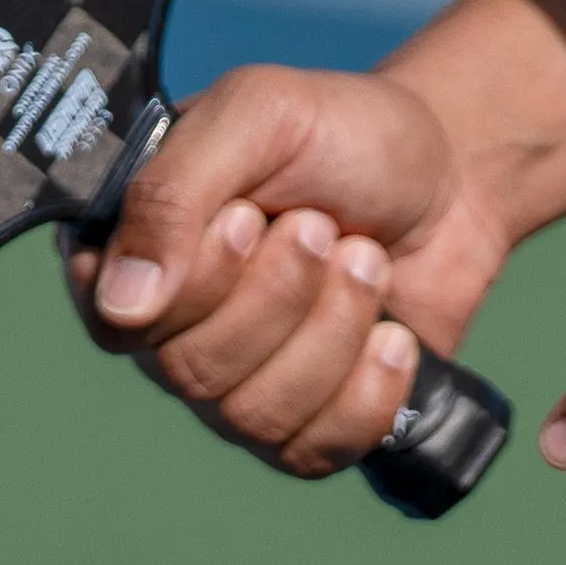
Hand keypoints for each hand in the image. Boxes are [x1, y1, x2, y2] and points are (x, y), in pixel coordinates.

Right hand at [64, 62, 503, 479]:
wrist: (448, 174)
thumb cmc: (343, 134)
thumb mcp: (256, 114)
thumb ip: (172, 191)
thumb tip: (123, 305)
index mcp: (135, 249)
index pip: (117, 320)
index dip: (196, 281)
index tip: (249, 218)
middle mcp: (171, 329)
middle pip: (190, 370)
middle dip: (281, 291)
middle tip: (324, 225)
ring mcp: (235, 383)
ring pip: (253, 415)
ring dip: (332, 328)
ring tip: (367, 259)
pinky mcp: (304, 423)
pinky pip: (312, 450)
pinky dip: (367, 389)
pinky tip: (394, 335)